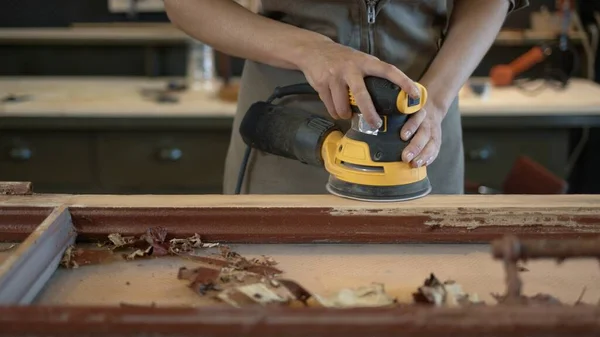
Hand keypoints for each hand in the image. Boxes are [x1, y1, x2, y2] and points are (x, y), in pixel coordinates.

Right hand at [295, 39, 420, 127]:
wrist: (313, 50)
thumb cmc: (342, 59)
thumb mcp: (360, 60)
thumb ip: (372, 74)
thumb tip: (392, 95)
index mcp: (365, 62)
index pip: (388, 70)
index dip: (403, 82)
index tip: (415, 95)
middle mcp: (350, 68)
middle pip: (362, 96)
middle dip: (369, 113)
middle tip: (376, 124)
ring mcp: (335, 77)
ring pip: (343, 107)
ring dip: (346, 115)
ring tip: (348, 114)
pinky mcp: (322, 85)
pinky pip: (331, 108)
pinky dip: (335, 113)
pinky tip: (337, 109)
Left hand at [399, 99, 444, 167]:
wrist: (431, 109)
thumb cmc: (410, 113)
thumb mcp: (402, 111)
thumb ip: (393, 118)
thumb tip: (375, 127)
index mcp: (417, 113)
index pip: (415, 118)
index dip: (410, 127)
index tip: (403, 136)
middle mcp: (426, 121)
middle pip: (423, 133)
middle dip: (415, 147)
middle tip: (406, 157)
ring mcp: (433, 130)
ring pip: (431, 142)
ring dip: (423, 155)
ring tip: (414, 164)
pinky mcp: (437, 138)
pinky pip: (436, 148)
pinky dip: (430, 157)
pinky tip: (424, 164)